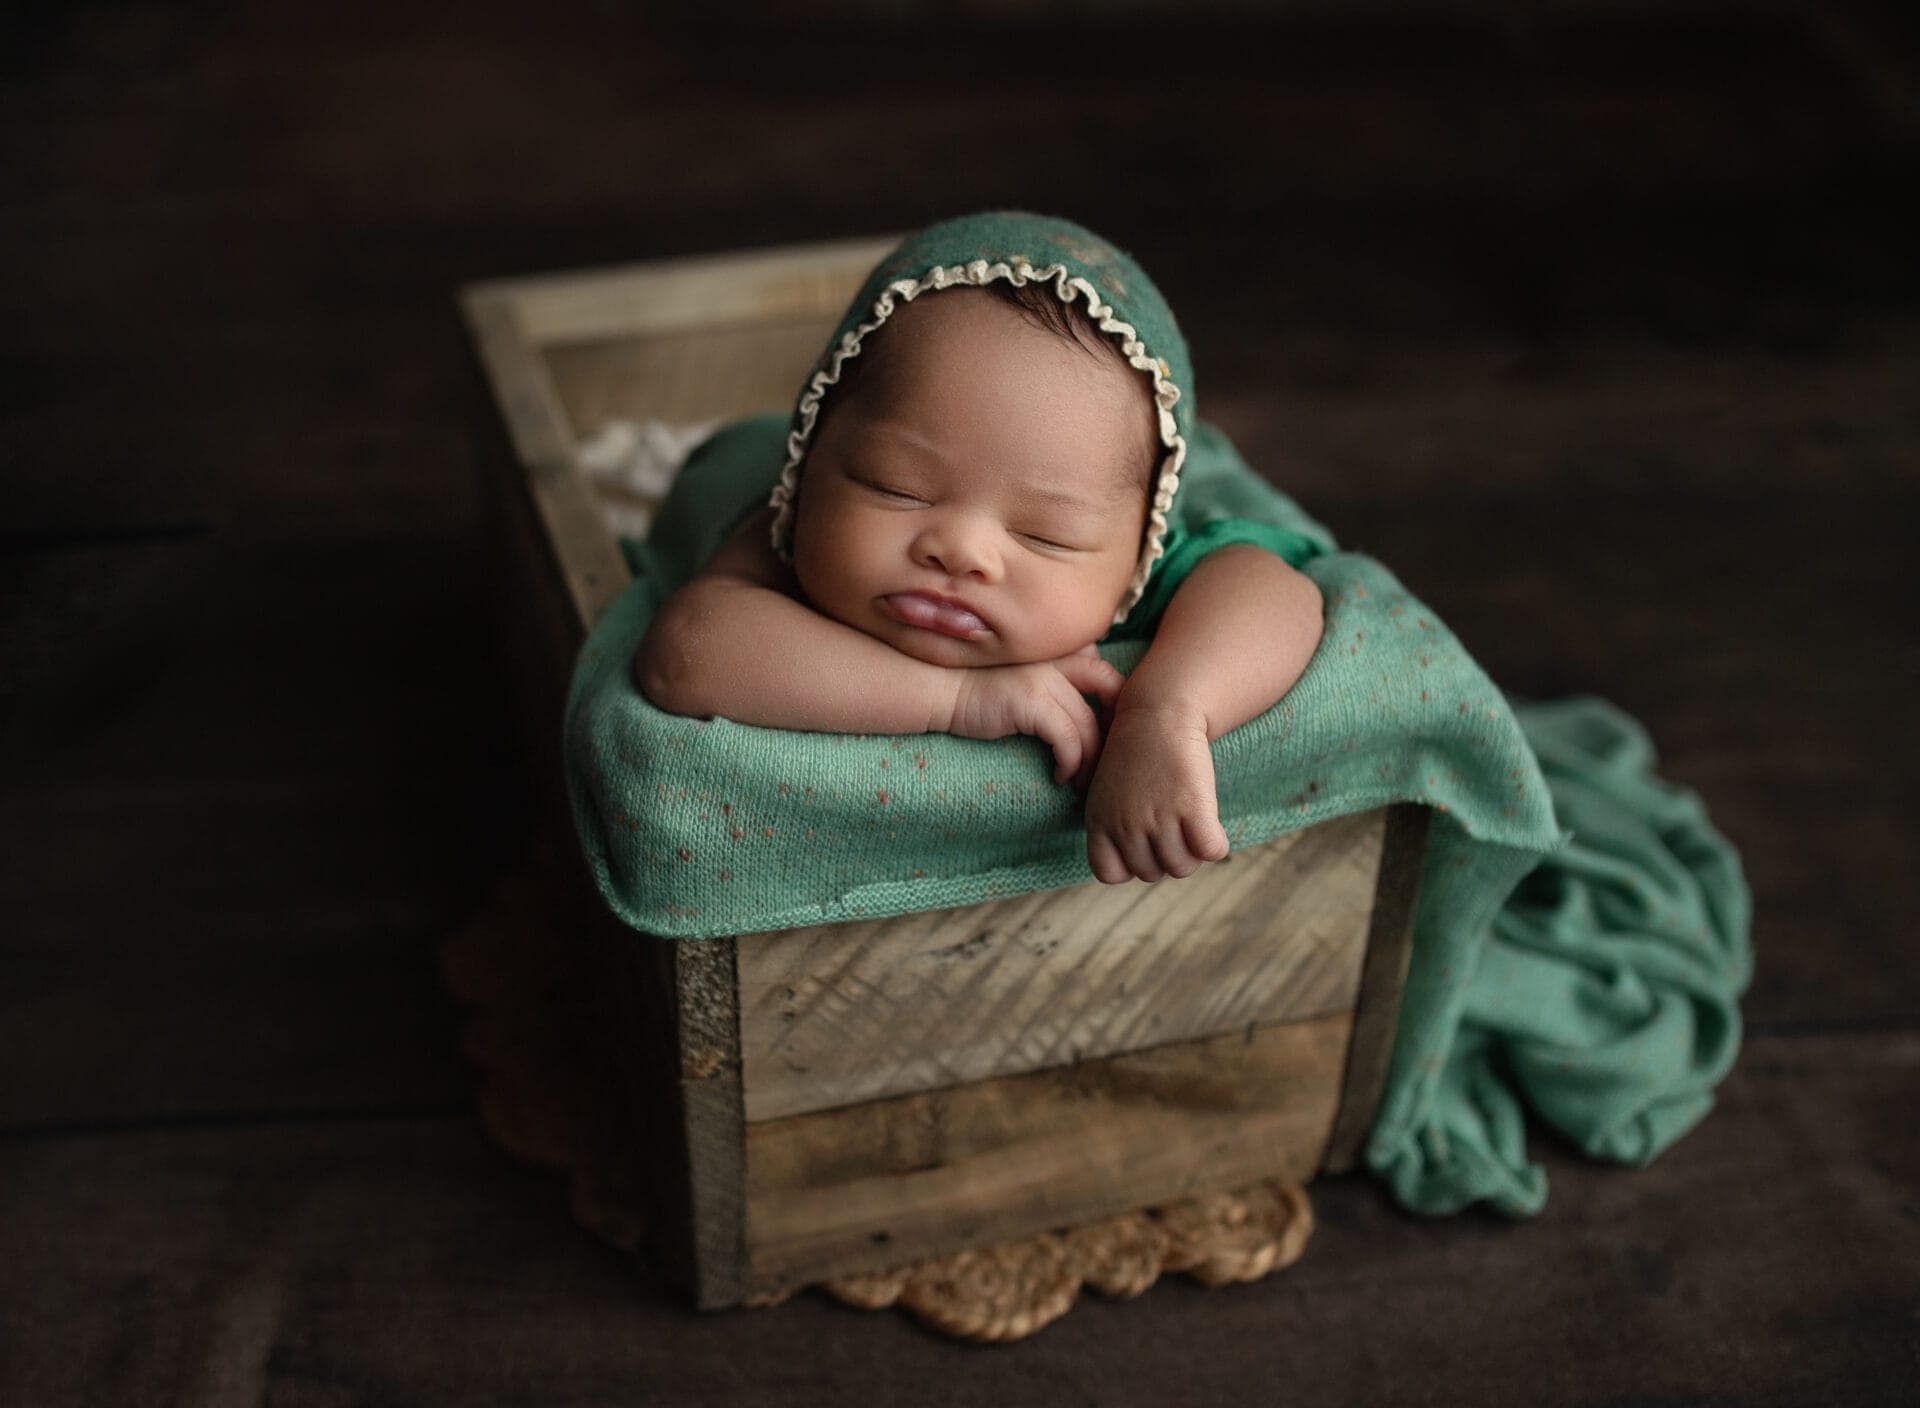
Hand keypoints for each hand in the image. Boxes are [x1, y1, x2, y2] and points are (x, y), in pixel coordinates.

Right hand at [945, 645, 1125, 790]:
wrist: (940, 689)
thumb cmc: (980, 690)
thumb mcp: (1023, 677)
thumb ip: (1053, 680)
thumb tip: (1084, 711)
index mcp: (1058, 649)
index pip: (1104, 668)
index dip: (1113, 701)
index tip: (1105, 732)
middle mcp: (1056, 657)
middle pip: (1109, 688)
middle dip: (1114, 726)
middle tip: (1108, 758)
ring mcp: (1045, 678)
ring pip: (1088, 723)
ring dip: (1090, 759)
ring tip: (1082, 780)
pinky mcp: (1031, 701)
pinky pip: (1067, 738)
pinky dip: (1069, 763)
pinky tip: (1059, 775)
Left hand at [1083, 701, 1230, 882]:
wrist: (1159, 712)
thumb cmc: (1136, 753)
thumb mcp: (1107, 791)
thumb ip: (1112, 828)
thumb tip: (1132, 866)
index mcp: (1098, 821)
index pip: (1110, 874)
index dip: (1130, 863)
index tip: (1142, 841)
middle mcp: (1125, 824)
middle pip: (1152, 874)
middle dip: (1164, 854)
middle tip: (1172, 824)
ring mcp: (1157, 818)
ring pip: (1182, 867)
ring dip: (1192, 851)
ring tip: (1190, 822)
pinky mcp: (1192, 806)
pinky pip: (1211, 850)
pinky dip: (1215, 844)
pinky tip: (1210, 824)